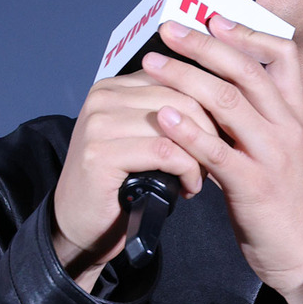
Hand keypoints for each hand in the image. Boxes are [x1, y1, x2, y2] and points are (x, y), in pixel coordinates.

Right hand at [52, 69, 217, 291]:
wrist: (78, 225)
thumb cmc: (118, 182)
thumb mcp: (141, 137)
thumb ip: (167, 113)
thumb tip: (218, 100)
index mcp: (114, 86)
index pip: (176, 78)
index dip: (208, 105)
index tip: (224, 132)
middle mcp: (103, 97)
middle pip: (180, 98)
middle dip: (209, 128)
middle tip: (218, 157)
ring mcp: (98, 123)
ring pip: (175, 123)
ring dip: (201, 152)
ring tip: (203, 174)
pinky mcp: (100, 153)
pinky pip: (164, 152)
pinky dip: (187, 169)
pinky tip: (190, 186)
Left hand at [143, 17, 302, 303]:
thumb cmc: (291, 199)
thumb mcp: (286, 149)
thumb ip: (258, 120)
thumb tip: (216, 93)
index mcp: (295, 114)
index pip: (284, 55)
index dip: (248, 32)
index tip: (214, 19)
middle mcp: (288, 126)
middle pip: (246, 70)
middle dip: (204, 45)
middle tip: (169, 30)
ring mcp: (273, 155)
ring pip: (228, 103)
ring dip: (186, 78)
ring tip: (153, 65)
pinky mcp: (256, 187)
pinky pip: (218, 152)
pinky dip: (188, 131)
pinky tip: (164, 116)